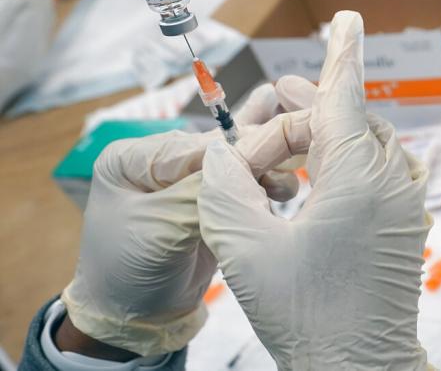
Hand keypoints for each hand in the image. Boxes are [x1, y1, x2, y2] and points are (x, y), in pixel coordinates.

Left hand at [60, 82, 307, 356]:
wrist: (138, 319)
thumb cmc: (131, 271)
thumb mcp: (162, 227)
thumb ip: (197, 190)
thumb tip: (237, 157)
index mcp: (132, 159)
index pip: (189, 145)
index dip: (228, 152)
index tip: (265, 157)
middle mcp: (159, 162)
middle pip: (214, 150)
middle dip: (251, 158)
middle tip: (286, 164)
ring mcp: (186, 182)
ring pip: (231, 164)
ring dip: (261, 171)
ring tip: (285, 185)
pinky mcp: (208, 202)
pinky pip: (238, 185)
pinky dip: (260, 186)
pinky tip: (282, 189)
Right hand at [199, 11, 432, 369]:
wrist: (361, 370)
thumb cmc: (306, 316)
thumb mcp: (243, 247)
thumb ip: (224, 185)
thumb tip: (222, 155)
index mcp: (358, 176)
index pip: (344, 95)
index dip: (341, 52)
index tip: (349, 17)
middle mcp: (391, 181)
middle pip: (346, 119)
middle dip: (304, 109)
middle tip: (268, 111)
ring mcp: (405, 203)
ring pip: (365, 142)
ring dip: (325, 134)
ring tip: (285, 143)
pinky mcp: (404, 223)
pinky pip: (378, 169)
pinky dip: (345, 159)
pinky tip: (316, 176)